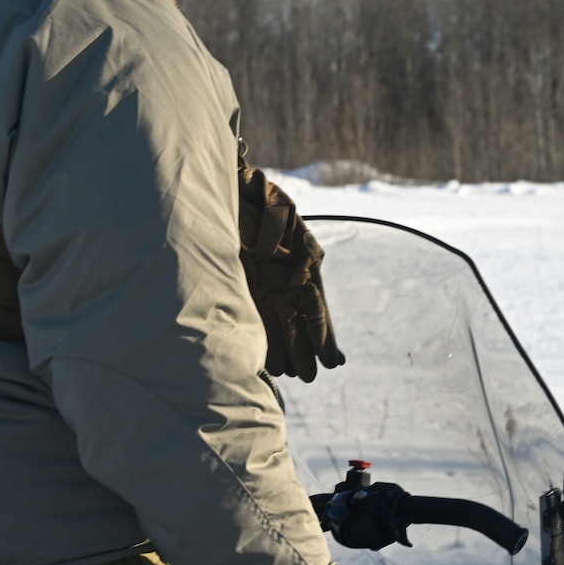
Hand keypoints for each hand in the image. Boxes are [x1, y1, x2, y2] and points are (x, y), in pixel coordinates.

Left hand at [238, 146, 344, 384]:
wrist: (232, 189)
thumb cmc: (255, 195)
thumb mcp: (272, 207)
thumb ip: (275, 228)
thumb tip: (277, 257)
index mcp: (303, 262)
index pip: (314, 305)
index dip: (321, 332)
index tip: (331, 359)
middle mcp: (289, 276)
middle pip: (299, 318)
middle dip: (304, 347)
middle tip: (309, 375)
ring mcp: (270, 282)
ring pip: (282, 320)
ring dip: (287, 347)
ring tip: (294, 374)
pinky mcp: (251, 284)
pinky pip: (261, 314)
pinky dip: (266, 335)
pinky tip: (270, 357)